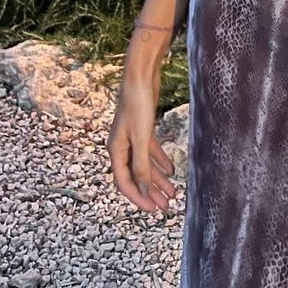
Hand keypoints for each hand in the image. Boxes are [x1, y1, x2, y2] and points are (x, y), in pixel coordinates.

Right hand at [107, 70, 177, 213]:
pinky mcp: (143, 128)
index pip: (125, 183)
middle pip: (136, 176)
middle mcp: (121, 146)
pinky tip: (171, 170)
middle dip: (151, 193)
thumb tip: (143, 191)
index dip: (139, 198)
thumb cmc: (137, 105)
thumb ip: (141, 166)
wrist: (141, 76)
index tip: (153, 210)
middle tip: (166, 207)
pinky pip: (150, 151)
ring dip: (158, 179)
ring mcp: (132, 137)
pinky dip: (160, 161)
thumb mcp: (141, 138)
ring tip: (172, 193)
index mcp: (115, 150)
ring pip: (145, 165)